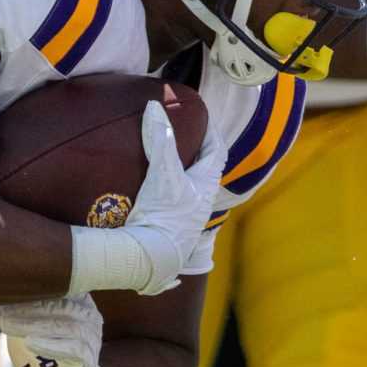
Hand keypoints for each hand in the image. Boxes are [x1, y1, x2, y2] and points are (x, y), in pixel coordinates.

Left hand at [0, 294, 109, 366]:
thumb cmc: (47, 347)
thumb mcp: (28, 327)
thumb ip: (12, 315)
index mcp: (78, 299)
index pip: (55, 288)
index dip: (29, 290)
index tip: (4, 291)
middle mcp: (88, 315)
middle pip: (58, 305)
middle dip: (26, 306)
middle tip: (1, 309)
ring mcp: (91, 337)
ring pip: (62, 326)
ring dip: (31, 324)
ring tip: (6, 323)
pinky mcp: (88, 358)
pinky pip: (71, 349)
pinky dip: (49, 345)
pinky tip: (29, 342)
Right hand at [121, 103, 212, 291]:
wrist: (150, 259)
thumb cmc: (162, 215)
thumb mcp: (162, 172)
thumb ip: (159, 138)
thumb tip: (156, 106)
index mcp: (205, 185)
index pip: (216, 151)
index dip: (210, 132)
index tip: (200, 119)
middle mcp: (202, 204)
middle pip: (204, 172)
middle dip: (195, 155)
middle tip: (181, 139)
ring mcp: (188, 222)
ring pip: (191, 193)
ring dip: (182, 178)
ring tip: (164, 166)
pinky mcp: (172, 235)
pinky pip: (176, 210)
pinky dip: (169, 198)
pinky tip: (153, 198)